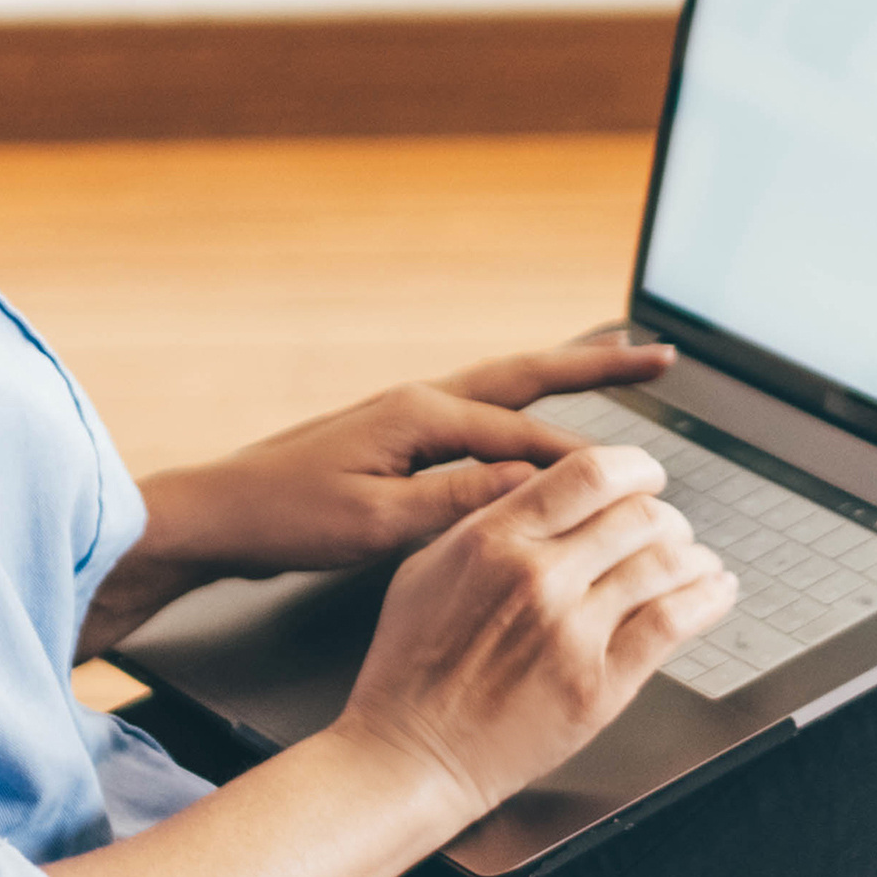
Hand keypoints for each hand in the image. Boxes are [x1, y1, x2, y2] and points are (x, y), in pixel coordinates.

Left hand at [78, 333, 679, 657]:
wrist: (216, 515)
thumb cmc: (286, 520)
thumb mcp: (376, 523)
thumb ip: (456, 503)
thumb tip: (532, 485)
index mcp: (421, 414)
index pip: (526, 435)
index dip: (588, 459)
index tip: (643, 476)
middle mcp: (419, 401)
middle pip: (527, 375)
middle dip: (595, 365)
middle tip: (659, 354)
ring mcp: (405, 414)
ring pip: (504, 387)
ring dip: (563, 375)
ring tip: (615, 358)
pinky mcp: (394, 437)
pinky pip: (479, 412)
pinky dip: (521, 406)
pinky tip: (534, 419)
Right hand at [331, 443, 735, 829]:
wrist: (410, 754)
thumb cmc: (410, 668)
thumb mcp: (426, 569)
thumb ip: (485, 523)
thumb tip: (541, 489)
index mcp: (492, 540)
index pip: (590, 473)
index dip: (635, 467)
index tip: (646, 475)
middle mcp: (537, 577)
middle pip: (638, 515)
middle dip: (665, 515)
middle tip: (669, 526)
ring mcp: (572, 632)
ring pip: (665, 564)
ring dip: (692, 556)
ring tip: (696, 560)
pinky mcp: (599, 685)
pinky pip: (673, 623)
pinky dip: (707, 599)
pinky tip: (715, 592)